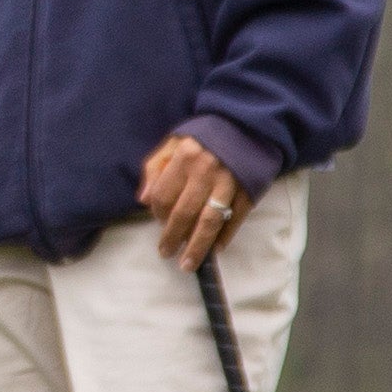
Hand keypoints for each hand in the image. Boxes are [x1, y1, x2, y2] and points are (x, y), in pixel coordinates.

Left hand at [142, 132, 250, 268]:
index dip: (158, 214)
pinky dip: (224, 237)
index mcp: (185, 156)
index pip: (164, 195)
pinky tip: (215, 249)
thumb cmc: (205, 137)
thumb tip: (143, 199)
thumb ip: (155, 168)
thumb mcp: (174, 142)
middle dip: (173, 237)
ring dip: (197, 247)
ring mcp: (229, 183)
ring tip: (188, 264)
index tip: (159, 224)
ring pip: (209, 222)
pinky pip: (234, 220)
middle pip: (184, 213)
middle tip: (166, 253)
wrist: (246, 126)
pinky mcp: (248, 191)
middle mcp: (206, 170)